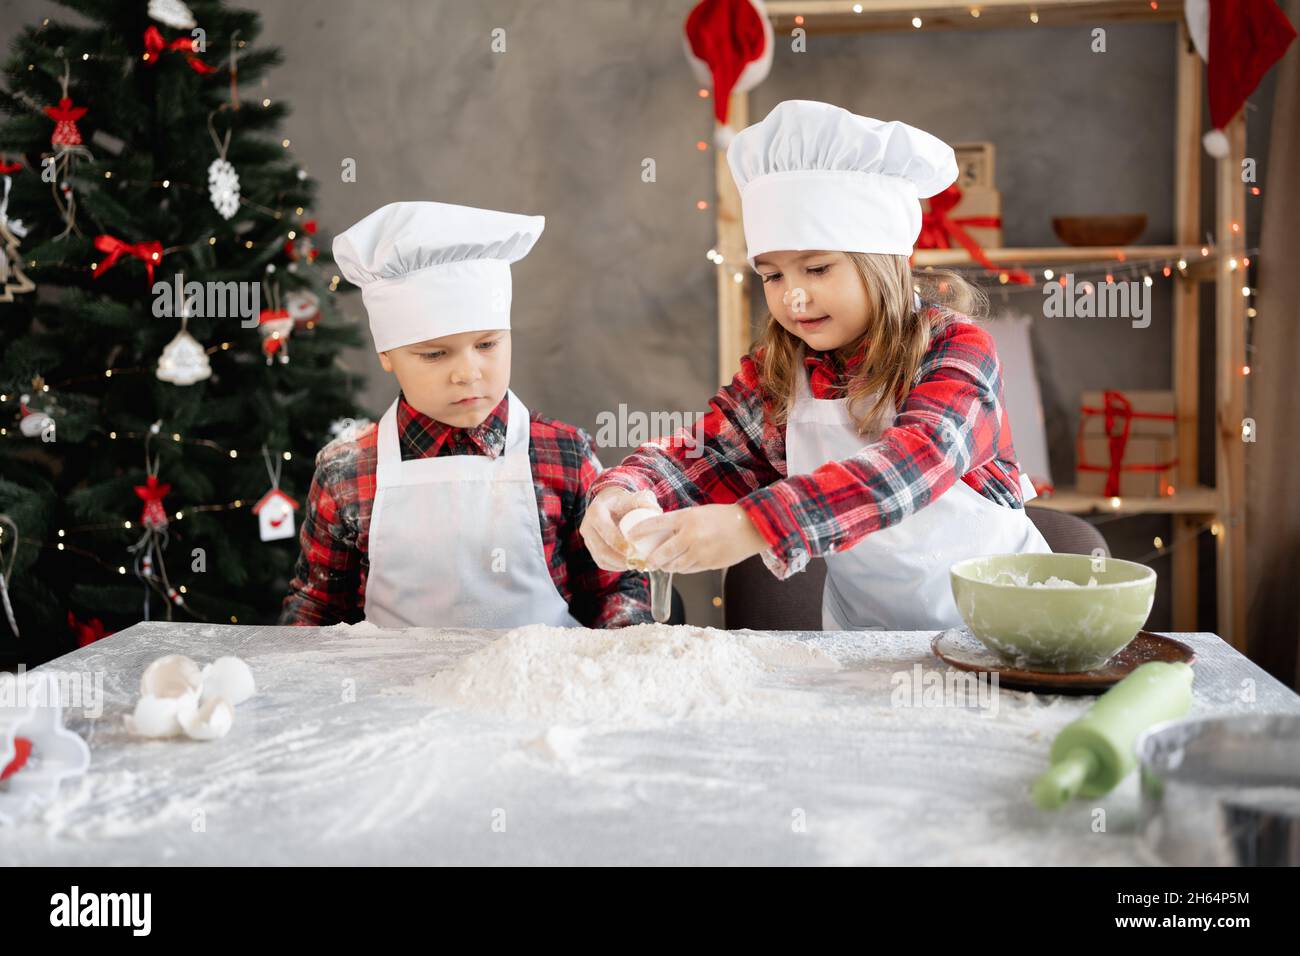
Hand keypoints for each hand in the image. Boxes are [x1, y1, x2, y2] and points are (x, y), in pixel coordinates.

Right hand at [580, 487, 661, 571]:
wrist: (611, 504)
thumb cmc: (626, 501)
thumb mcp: (634, 497)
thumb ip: (645, 501)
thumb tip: (655, 511)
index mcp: (595, 512)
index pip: (604, 530)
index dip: (618, 542)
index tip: (634, 550)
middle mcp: (587, 526)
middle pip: (601, 549)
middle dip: (619, 559)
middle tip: (637, 563)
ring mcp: (587, 539)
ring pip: (601, 559)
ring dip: (619, 565)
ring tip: (636, 566)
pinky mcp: (591, 549)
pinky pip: (602, 562)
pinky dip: (616, 567)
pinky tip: (630, 565)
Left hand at [628, 503, 767, 573]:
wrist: (750, 527)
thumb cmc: (723, 517)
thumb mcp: (698, 513)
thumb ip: (680, 523)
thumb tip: (662, 535)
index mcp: (687, 517)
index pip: (657, 524)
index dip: (641, 531)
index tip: (631, 536)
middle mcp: (691, 535)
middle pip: (662, 553)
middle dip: (651, 560)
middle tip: (646, 562)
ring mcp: (700, 551)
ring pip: (674, 565)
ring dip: (666, 566)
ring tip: (663, 565)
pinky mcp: (708, 564)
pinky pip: (688, 570)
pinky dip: (682, 568)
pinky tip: (681, 565)